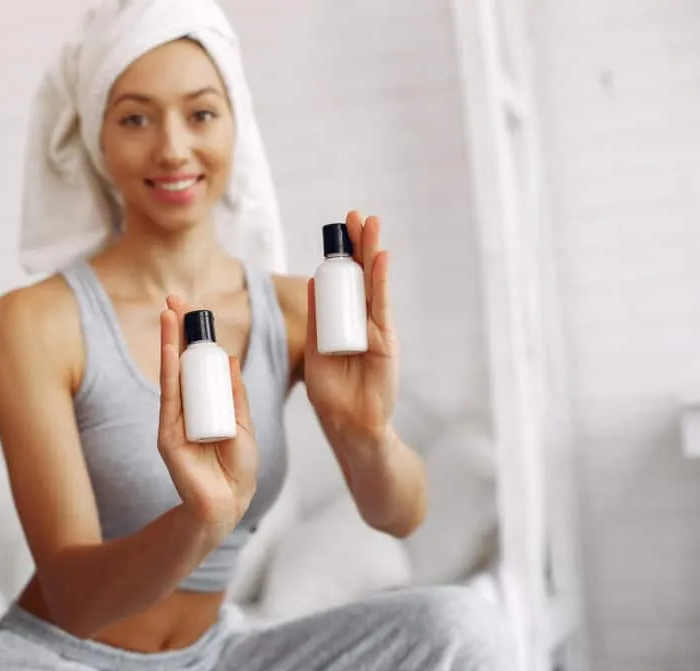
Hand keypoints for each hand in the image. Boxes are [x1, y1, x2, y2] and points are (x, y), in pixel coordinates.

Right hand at [156, 295, 259, 534]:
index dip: (195, 336)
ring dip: (170, 342)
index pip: (198, 362)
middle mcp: (186, 406)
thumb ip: (234, 393)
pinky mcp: (168, 434)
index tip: (191, 309)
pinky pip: (167, 398)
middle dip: (177, 330)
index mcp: (207, 402)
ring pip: (171, 374)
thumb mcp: (244, 423)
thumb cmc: (237, 467)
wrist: (229, 503)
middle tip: (173, 300)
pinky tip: (169, 350)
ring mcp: (175, 419)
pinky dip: (169, 373)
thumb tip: (229, 358)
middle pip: (181, 361)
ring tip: (169, 314)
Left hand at [304, 211, 399, 442]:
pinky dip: (380, 281)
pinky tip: (381, 257)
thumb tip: (313, 284)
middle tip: (355, 216)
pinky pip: (381, 306)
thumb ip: (318, 320)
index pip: (339, 281)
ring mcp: (374, 329)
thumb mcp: (316, 354)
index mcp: (338, 322)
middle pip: (358, 276)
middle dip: (357, 246)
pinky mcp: (386, 340)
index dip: (339, 256)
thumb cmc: (332, 396)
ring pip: (371, 284)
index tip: (338, 229)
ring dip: (371, 253)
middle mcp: (358, 321)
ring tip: (371, 225)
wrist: (352, 426)